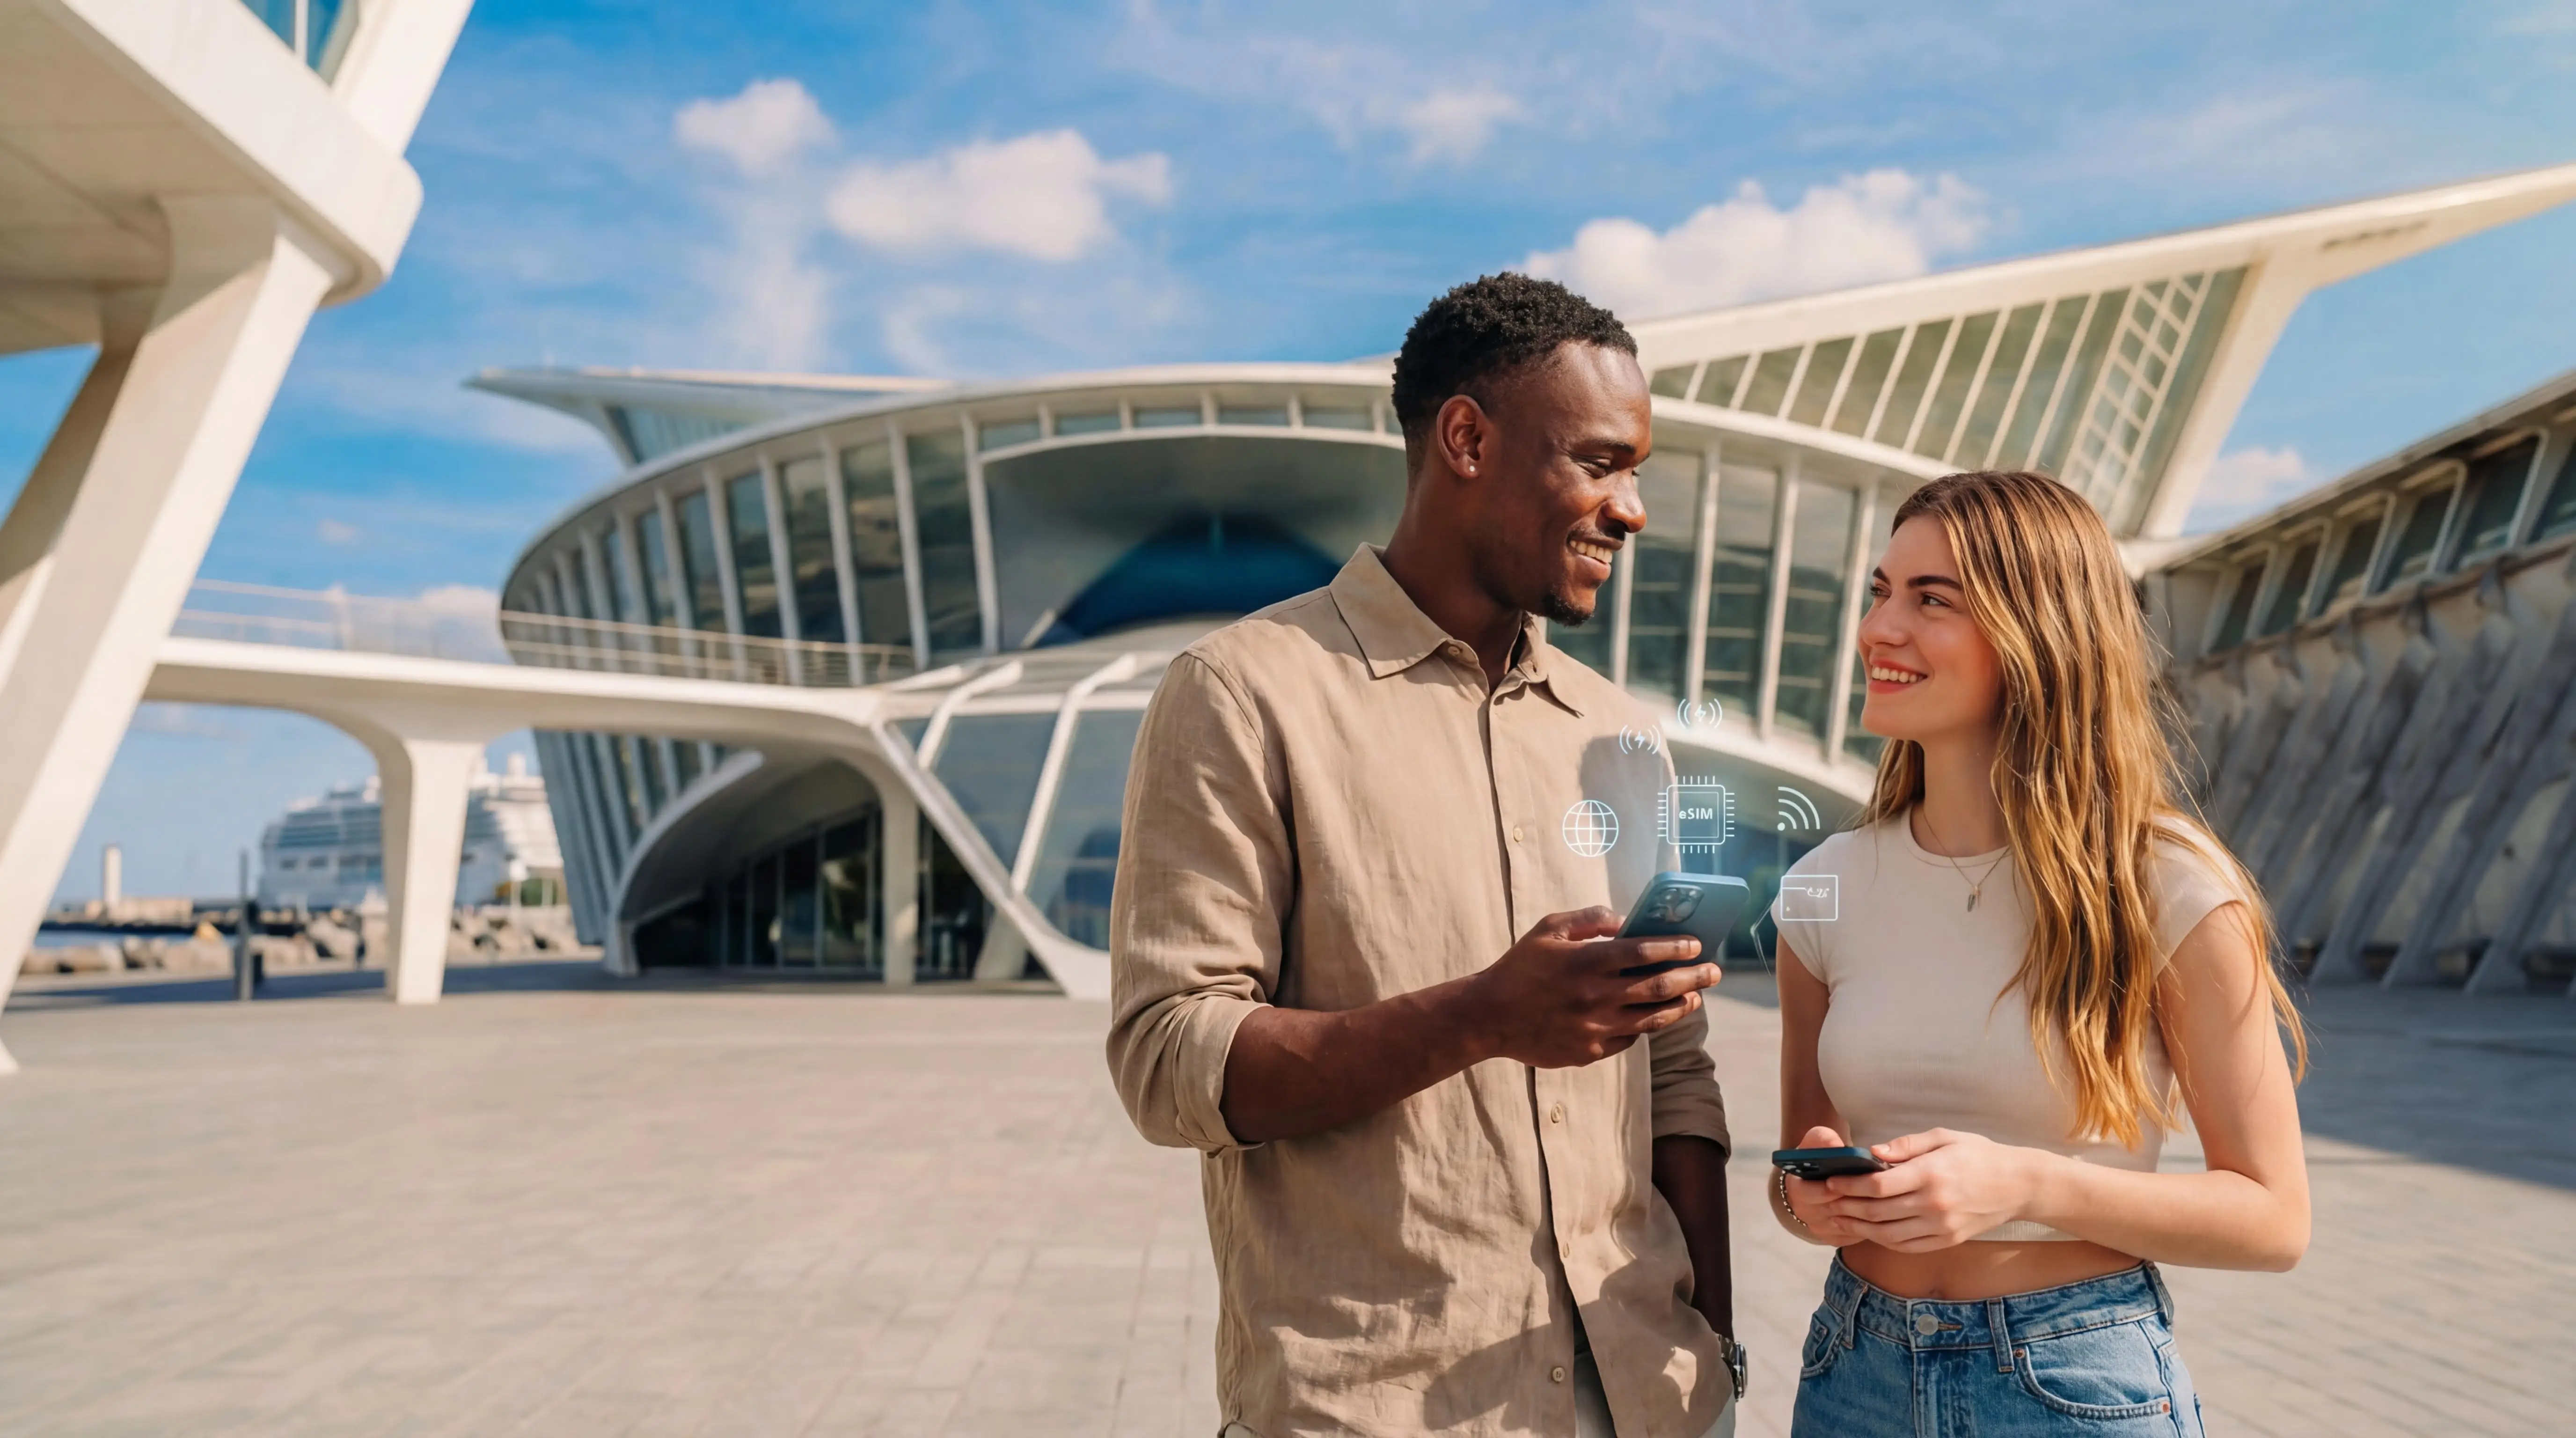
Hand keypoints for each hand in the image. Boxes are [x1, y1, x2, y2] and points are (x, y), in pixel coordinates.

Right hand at [1462, 907, 1717, 1068]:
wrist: (1489, 1017)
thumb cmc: (1519, 967)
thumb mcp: (1548, 929)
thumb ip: (1588, 919)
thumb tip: (1624, 920)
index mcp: (1586, 961)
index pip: (1643, 952)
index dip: (1674, 947)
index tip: (1696, 944)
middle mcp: (1595, 995)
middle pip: (1658, 986)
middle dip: (1693, 977)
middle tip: (1714, 972)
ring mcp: (1594, 1027)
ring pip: (1651, 1018)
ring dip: (1680, 1006)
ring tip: (1696, 997)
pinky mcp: (1590, 1052)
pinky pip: (1629, 1038)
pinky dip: (1647, 1026)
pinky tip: (1657, 1016)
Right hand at [1779, 1125, 1876, 1245]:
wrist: (1813, 1183)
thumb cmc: (1816, 1160)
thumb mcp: (1814, 1143)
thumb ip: (1822, 1139)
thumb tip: (1835, 1146)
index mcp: (1796, 1188)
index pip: (1812, 1191)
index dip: (1835, 1184)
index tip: (1857, 1174)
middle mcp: (1805, 1212)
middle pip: (1834, 1209)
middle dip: (1856, 1198)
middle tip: (1879, 1187)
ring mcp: (1820, 1229)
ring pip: (1848, 1224)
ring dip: (1866, 1212)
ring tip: (1885, 1197)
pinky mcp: (1835, 1239)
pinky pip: (1855, 1234)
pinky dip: (1870, 1224)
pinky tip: (1882, 1211)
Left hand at [1818, 1128, 2045, 1251]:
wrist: (2018, 1185)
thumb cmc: (1978, 1155)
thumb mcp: (1944, 1137)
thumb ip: (1906, 1145)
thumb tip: (1872, 1153)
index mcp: (1930, 1174)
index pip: (1878, 1185)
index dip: (1850, 1185)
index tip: (1832, 1181)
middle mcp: (1934, 1204)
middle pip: (1878, 1212)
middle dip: (1847, 1207)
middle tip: (1827, 1202)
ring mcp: (1941, 1227)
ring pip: (1889, 1234)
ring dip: (1860, 1228)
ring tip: (1841, 1218)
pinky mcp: (1947, 1241)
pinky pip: (1907, 1246)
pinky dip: (1884, 1240)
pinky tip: (1870, 1231)